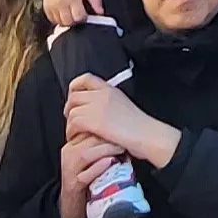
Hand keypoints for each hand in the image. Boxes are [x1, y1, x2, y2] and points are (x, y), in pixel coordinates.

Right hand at [42, 0, 100, 28]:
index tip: (84, 13)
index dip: (83, 17)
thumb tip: (100, 13)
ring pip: (61, 23)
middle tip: (77, 13)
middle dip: (75, 21)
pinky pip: (53, 20)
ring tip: (70, 12)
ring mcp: (52, 6)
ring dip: (67, 20)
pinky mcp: (46, 8)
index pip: (79, 18)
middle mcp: (61, 3)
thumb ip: (96, 0)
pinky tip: (62, 12)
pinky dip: (58, 19)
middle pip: (69, 22)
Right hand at [57, 133, 124, 217]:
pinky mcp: (72, 184)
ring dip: (105, 150)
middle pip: (86, 139)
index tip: (121, 128)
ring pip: (84, 154)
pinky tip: (109, 163)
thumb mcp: (94, 158)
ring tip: (120, 149)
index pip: (87, 128)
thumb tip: (121, 134)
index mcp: (73, 144)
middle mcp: (68, 153)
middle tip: (124, 137)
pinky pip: (84, 174)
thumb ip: (102, 144)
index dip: (105, 126)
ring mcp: (69, 169)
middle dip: (107, 137)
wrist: (73, 204)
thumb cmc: (88, 178)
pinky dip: (98, 168)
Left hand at [65, 73, 179, 169]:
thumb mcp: (123, 104)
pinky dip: (71, 132)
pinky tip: (76, 138)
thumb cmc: (140, 126)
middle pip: (74, 96)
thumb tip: (91, 108)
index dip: (74, 87)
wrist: (148, 135)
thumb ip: (107, 102)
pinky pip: (73, 124)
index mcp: (110, 89)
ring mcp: (98, 107)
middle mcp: (102, 95)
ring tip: (74, 133)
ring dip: (70, 124)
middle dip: (69, 108)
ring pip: (72, 112)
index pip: (85, 79)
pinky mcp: (95, 122)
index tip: (72, 97)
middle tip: (72, 119)